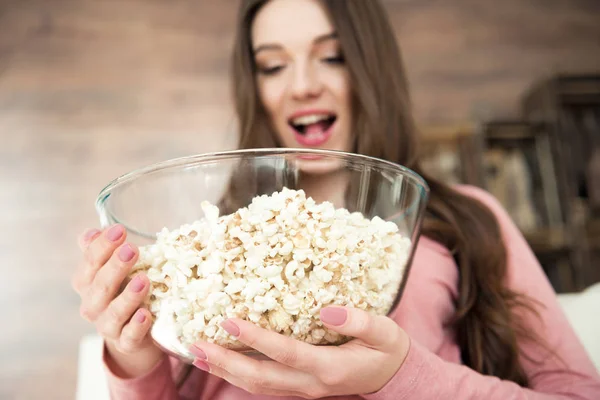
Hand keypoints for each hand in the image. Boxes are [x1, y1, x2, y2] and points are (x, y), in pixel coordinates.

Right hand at [71, 225, 163, 377]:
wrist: (132, 334)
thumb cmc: (122, 291)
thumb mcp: (114, 269)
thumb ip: (103, 250)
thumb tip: (94, 230)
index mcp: (87, 283)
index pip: (90, 262)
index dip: (103, 246)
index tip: (120, 230)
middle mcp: (93, 305)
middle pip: (100, 286)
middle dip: (115, 267)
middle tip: (131, 250)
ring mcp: (108, 326)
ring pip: (113, 313)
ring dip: (128, 296)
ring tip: (143, 280)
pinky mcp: (126, 343)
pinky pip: (129, 337)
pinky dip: (136, 326)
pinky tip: (145, 314)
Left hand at [189, 306, 409, 397]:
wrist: (392, 375)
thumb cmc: (387, 348)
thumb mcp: (384, 332)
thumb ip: (359, 321)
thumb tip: (326, 311)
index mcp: (331, 367)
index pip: (286, 353)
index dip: (256, 339)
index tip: (229, 321)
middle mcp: (312, 384)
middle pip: (261, 378)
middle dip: (226, 362)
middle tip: (196, 345)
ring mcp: (304, 390)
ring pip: (258, 386)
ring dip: (225, 372)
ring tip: (197, 355)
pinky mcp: (300, 388)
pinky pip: (264, 386)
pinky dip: (239, 376)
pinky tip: (222, 363)